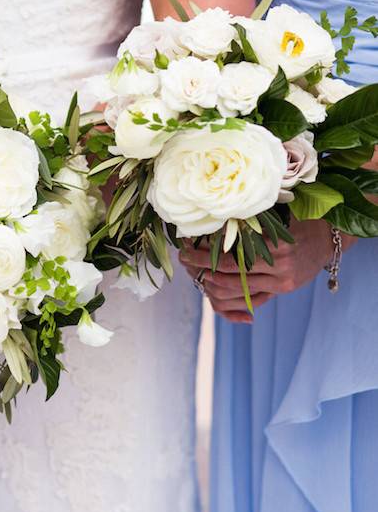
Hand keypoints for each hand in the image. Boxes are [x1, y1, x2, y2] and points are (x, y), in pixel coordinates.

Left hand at [179, 220, 353, 322]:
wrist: (327, 237)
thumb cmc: (297, 219)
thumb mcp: (275, 214)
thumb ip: (248, 219)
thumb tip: (210, 217)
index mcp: (275, 246)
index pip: (230, 254)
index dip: (204, 252)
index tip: (186, 243)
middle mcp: (278, 267)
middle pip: (230, 273)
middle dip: (202, 266)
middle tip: (183, 257)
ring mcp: (281, 282)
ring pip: (237, 289)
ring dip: (212, 282)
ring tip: (195, 272)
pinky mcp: (282, 290)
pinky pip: (251, 297)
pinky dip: (231, 296)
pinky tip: (214, 289)